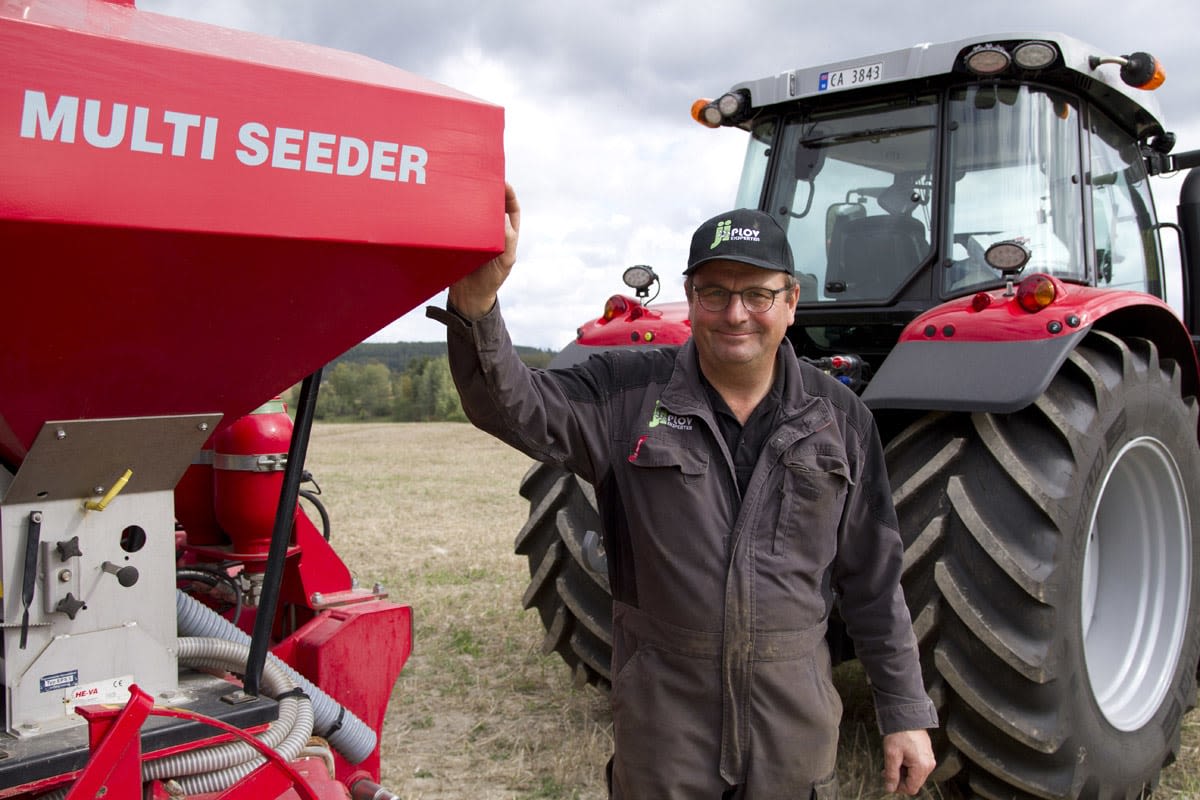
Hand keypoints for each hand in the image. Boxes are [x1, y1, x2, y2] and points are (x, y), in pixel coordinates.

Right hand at [448, 182, 520, 319]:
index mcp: (505, 233)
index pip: (510, 207)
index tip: (503, 181)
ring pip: (472, 210)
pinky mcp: (458, 238)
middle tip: (480, 177)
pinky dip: (453, 213)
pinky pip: (456, 222)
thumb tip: (505, 215)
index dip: (508, 193)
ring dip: (469, 199)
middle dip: (487, 190)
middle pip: (490, 204)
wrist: (468, 297)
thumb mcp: (505, 261)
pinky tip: (448, 205)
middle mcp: (490, 229)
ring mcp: (473, 233)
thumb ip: (507, 240)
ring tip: (464, 186)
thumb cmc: (491, 280)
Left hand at [881, 729, 934, 795]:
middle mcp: (929, 764)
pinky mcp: (927, 754)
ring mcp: (929, 759)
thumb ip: (891, 774)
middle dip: (900, 778)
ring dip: (903, 772)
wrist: (907, 716)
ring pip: (915, 775)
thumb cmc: (900, 732)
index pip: (911, 788)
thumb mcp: (892, 754)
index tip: (888, 780)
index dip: (898, 787)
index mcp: (922, 766)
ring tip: (893, 761)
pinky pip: (917, 767)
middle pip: (914, 782)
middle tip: (887, 769)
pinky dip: (908, 765)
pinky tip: (900, 757)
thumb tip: (890, 788)